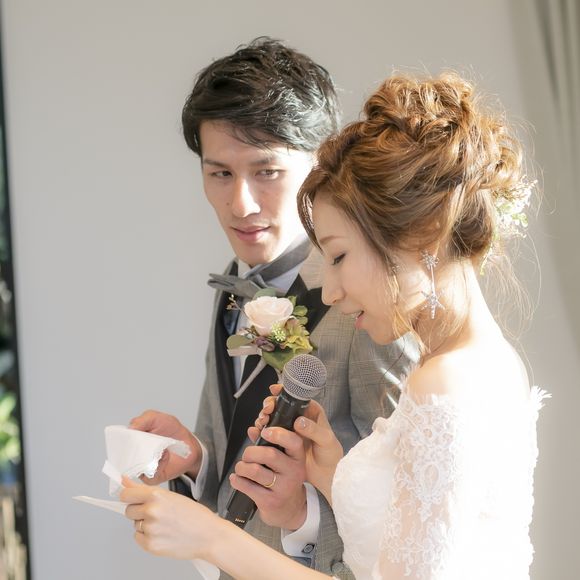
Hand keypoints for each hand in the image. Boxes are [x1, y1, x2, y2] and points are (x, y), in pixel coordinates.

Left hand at [121, 476, 220, 560]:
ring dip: (144, 524)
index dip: (128, 497)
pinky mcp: (150, 545)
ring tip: (164, 525)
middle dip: (138, 511)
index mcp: (157, 495)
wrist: (208, 535)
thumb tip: (125, 483)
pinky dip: (147, 537)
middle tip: (156, 513)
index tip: (131, 499)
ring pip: (135, 524)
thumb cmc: (195, 515)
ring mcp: (150, 529)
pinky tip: (162, 534)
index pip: (126, 495)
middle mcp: (151, 511)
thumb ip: (145, 491)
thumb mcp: (172, 496)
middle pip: (128, 510)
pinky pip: (138, 538)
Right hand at [129, 410, 201, 483]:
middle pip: (124, 457)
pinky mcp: (152, 478)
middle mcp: (134, 456)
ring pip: (135, 468)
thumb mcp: (157, 418)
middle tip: (145, 443)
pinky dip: (158, 464)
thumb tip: (130, 428)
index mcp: (132, 441)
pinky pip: (149, 475)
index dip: (122, 440)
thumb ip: (143, 419)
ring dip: (148, 457)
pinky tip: (166, 456)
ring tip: (160, 448)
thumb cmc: (172, 431)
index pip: (119, 444)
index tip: (129, 436)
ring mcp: (142, 468)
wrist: (189, 445)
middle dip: (134, 450)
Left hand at [232, 414, 307, 529]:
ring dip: (241, 467)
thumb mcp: (283, 460)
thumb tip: (252, 430)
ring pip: (256, 471)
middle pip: (269, 454)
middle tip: (246, 456)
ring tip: (240, 468)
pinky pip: (248, 487)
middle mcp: (294, 472)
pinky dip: (237, 480)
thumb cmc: (283, 478)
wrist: (291, 509)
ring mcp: (283, 488)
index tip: (264, 432)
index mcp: (298, 458)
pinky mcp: (270, 501)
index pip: (294, 442)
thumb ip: (268, 443)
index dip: (278, 434)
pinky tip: (236, 479)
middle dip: (250, 452)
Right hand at [250, 385, 342, 504]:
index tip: (274, 390)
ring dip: (263, 418)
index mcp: (310, 412)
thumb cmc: (330, 454)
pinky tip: (254, 432)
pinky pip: (268, 434)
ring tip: (261, 422)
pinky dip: (259, 431)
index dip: (283, 392)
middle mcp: (297, 418)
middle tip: (266, 410)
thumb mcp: (326, 440)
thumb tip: (299, 421)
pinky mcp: (281, 442)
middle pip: (280, 406)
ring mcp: (288, 430)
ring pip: (272, 418)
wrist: (325, 474)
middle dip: (270, 405)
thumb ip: (314, 430)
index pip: (295, 397)